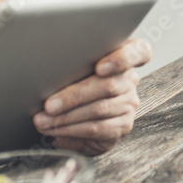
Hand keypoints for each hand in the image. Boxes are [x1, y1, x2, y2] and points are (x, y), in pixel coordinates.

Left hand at [33, 39, 151, 155]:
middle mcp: (130, 79)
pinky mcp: (123, 125)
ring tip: (44, 120)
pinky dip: (72, 130)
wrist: (80, 112)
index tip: (99, 67)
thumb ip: (69, 66)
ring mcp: (129, 103)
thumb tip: (43, 76)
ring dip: (67, 117)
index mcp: (123, 55)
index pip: (138, 52)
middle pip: (107, 85)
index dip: (121, 59)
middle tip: (48, 105)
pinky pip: (97, 128)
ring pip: (99, 109)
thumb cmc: (72, 80)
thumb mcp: (72, 67)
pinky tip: (56, 130)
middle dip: (72, 97)